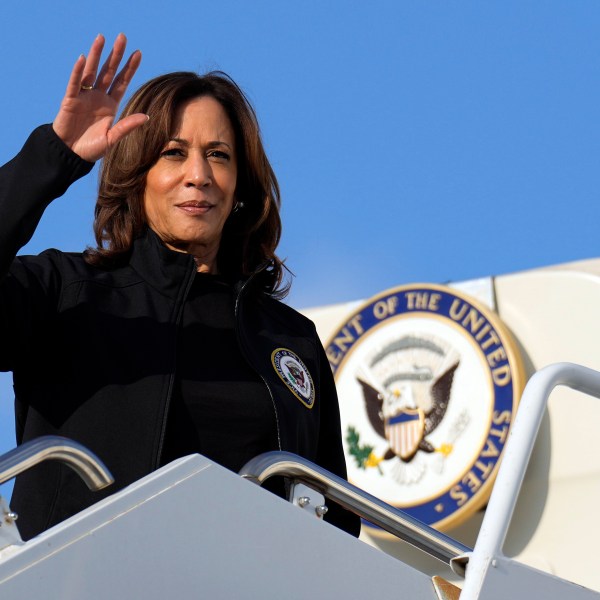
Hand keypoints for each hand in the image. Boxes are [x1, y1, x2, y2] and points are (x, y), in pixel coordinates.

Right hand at [52, 33, 146, 161]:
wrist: (71, 154)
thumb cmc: (92, 148)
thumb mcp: (113, 139)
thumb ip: (127, 126)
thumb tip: (146, 117)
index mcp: (110, 105)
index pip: (122, 82)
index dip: (129, 68)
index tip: (138, 53)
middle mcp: (98, 97)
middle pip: (108, 71)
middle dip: (116, 55)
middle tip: (122, 37)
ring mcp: (84, 96)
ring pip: (91, 71)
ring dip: (96, 55)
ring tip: (102, 38)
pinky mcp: (70, 100)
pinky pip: (74, 84)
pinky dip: (78, 72)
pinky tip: (82, 59)